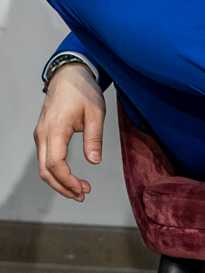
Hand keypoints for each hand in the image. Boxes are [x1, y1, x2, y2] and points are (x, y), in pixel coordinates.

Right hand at [35, 63, 106, 201]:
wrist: (68, 76)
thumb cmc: (83, 92)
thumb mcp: (96, 114)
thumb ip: (94, 139)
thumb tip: (94, 161)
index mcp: (56, 129)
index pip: (54, 163)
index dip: (67, 180)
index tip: (82, 188)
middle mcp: (43, 135)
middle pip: (45, 170)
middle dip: (62, 186)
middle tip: (82, 195)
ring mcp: (40, 135)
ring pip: (43, 166)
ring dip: (59, 181)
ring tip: (79, 190)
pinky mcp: (43, 134)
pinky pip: (45, 158)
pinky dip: (56, 171)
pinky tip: (70, 176)